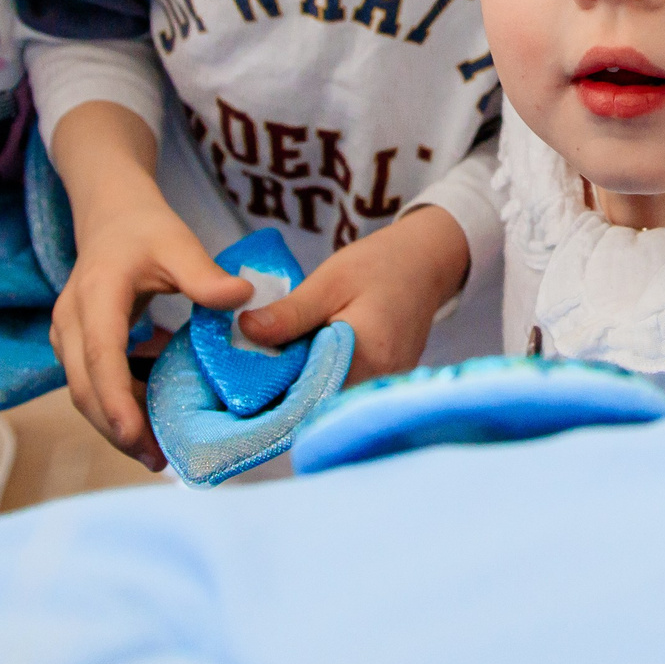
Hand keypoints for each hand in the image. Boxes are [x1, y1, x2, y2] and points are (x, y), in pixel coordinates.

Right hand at [49, 195, 252, 464]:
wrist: (110, 214)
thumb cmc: (145, 228)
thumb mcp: (179, 244)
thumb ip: (205, 275)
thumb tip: (243, 299)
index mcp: (97, 296)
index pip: (101, 357)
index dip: (116, 401)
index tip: (136, 437)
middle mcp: (71, 321)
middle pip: (85, 388)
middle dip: (117, 428)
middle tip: (157, 459)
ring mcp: (68, 335)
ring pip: (84, 392)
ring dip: (115, 422)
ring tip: (156, 450)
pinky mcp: (75, 344)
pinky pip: (91, 383)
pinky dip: (117, 404)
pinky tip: (149, 418)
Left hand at [237, 206, 470, 384]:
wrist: (424, 263)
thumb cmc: (378, 265)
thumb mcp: (329, 281)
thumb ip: (291, 313)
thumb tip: (246, 331)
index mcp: (367, 356)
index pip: (308, 391)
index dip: (272, 389)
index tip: (240, 379)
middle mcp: (380, 381)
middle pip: (318, 400)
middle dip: (282, 390)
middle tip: (249, 372)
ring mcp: (384, 386)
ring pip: (329, 398)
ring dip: (300, 386)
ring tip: (273, 365)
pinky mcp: (383, 384)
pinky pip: (343, 391)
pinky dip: (319, 380)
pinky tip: (302, 363)